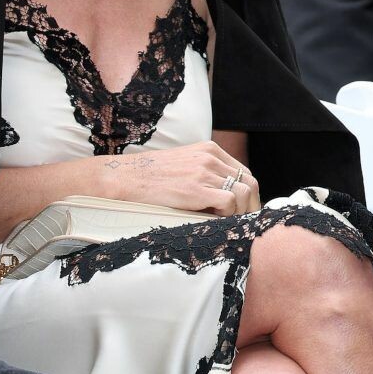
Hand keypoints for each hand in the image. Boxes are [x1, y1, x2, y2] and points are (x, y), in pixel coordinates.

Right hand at [98, 141, 261, 214]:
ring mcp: (204, 172)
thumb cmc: (149, 179)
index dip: (247, 195)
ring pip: (244, 193)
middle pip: (250, 182)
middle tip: (241, 222)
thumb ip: (205, 175)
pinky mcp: (196, 189)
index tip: (242, 211)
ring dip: (240, 212)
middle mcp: (211, 158)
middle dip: (250, 205)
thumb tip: (226, 198)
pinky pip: (230, 202)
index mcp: (209, 150)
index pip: (244, 173)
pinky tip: (213, 220)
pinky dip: (228, 214)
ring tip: (224, 223)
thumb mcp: (183, 167)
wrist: (122, 179)